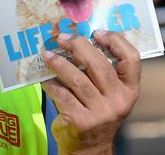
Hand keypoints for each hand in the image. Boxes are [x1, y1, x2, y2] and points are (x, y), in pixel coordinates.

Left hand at [42, 31, 140, 153]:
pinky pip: (61, 94)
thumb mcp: (108, 94)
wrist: (90, 147)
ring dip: (58, 63)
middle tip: (61, 38)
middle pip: (98, 64)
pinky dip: (50, 83)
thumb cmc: (96, 112)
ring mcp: (100, 112)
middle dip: (78, 46)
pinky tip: (44, 78)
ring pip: (76, 78)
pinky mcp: (80, 120)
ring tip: (47, 55)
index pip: (131, 59)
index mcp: (129, 90)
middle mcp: (118, 100)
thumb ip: (100, 72)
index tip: (96, 32)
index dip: (115, 41)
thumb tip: (74, 40)